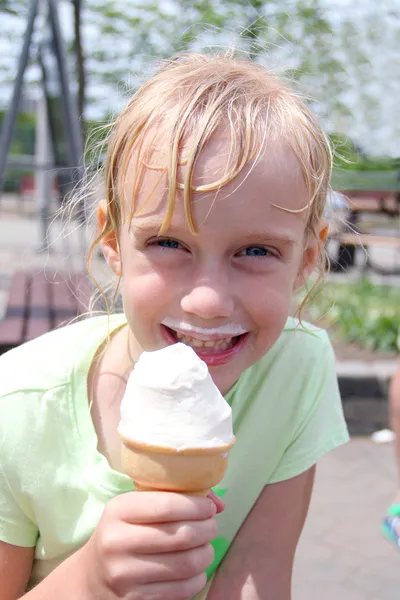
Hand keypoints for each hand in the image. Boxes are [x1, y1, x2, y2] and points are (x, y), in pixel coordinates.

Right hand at [81, 491, 218, 599]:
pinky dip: (198, 577)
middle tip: (211, 526)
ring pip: (186, 564)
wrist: (93, 575)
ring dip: (206, 553)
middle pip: (181, 535)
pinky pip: (182, 589)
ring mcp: (125, 575)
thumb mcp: (137, 507)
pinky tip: (196, 568)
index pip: (167, 505)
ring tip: (206, 546)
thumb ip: (174, 497)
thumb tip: (218, 503)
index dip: (196, 506)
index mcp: (118, 511)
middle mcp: (118, 542)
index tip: (209, 507)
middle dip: (207, 529)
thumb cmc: (125, 531)